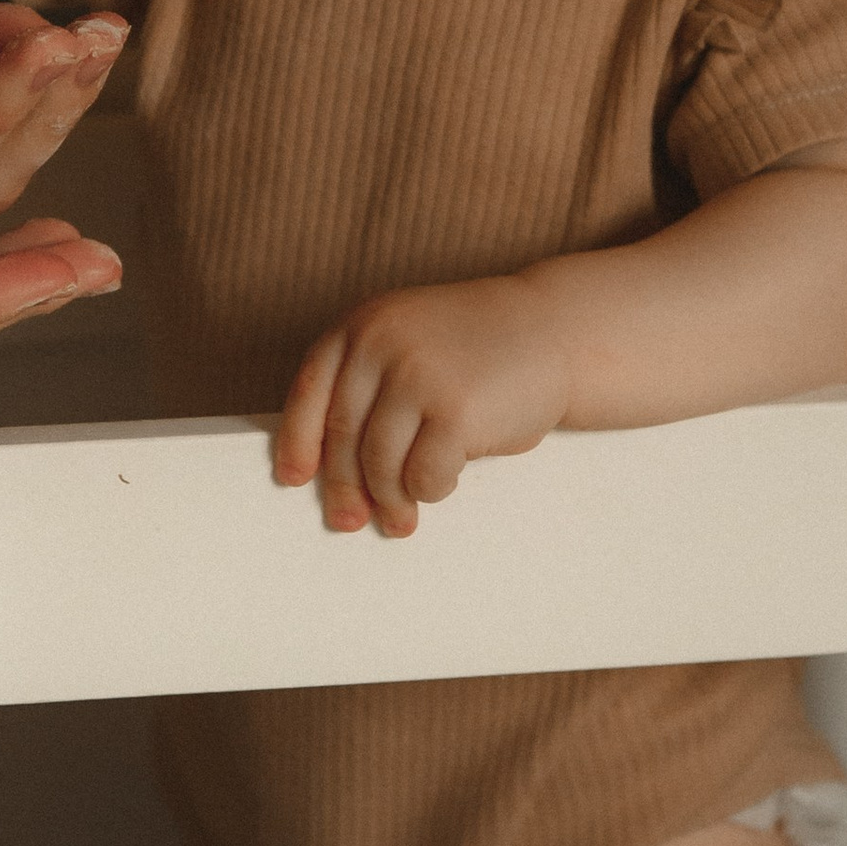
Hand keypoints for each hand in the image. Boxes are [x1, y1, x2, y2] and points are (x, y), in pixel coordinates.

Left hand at [274, 271, 580, 538]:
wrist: (553, 329)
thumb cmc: (477, 350)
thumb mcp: (411, 342)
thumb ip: (371, 385)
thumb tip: (332, 471)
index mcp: (363, 325)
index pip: (310, 392)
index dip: (297, 441)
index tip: (293, 479)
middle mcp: (382, 345)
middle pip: (342, 436)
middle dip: (343, 487)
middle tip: (348, 520)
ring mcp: (417, 377)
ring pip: (379, 464)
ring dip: (390, 499)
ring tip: (401, 518)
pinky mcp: (454, 413)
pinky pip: (423, 476)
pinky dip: (430, 490)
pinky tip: (443, 485)